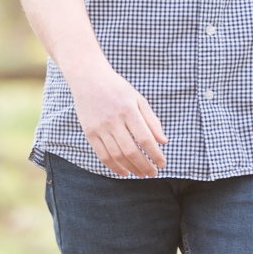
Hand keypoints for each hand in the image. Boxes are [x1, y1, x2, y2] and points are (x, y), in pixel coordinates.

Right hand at [68, 61, 166, 177]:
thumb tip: (164, 142)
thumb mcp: (138, 99)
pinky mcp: (89, 132)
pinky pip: (102, 155)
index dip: (155, 154)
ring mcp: (100, 127)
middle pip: (131, 150)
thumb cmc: (118, 89)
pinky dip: (114, 167)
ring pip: (117, 155)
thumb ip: (152, 120)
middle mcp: (113, 120)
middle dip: (145, 165)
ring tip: (141, 174)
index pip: (145, 138)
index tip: (162, 163)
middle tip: (153, 173)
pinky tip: (124, 172)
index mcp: (129, 110)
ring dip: (131, 168)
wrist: (89, 79)